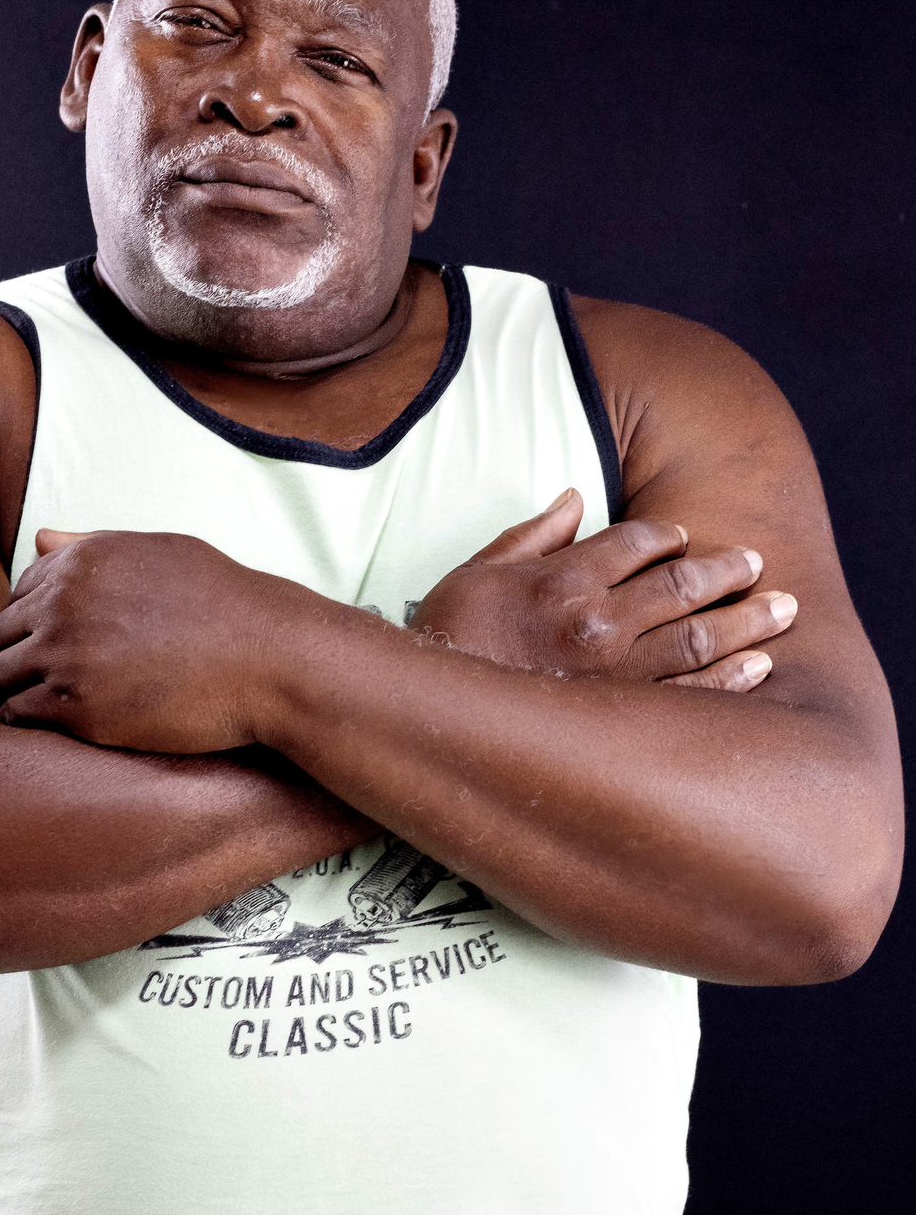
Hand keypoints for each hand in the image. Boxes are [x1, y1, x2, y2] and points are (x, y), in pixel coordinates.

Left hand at [0, 529, 298, 751]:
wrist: (267, 657)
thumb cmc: (223, 601)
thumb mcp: (159, 551)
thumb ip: (92, 546)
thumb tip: (40, 538)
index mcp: (81, 561)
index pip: (17, 593)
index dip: (33, 622)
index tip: (54, 644)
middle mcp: (63, 603)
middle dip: (14, 656)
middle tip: (40, 680)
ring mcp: (66, 657)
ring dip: (13, 692)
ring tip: (42, 706)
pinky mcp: (77, 710)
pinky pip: (18, 717)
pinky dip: (26, 722)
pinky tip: (54, 726)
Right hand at [416, 490, 796, 688]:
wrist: (433, 713)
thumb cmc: (449, 636)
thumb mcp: (478, 569)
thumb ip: (533, 533)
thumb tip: (576, 496)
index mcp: (562, 578)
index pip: (634, 543)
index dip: (666, 536)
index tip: (684, 538)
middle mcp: (595, 621)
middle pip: (682, 586)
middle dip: (728, 570)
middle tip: (756, 564)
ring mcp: (613, 674)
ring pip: (699, 638)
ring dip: (746, 621)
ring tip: (781, 610)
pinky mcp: (621, 719)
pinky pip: (689, 696)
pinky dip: (730, 679)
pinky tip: (757, 667)